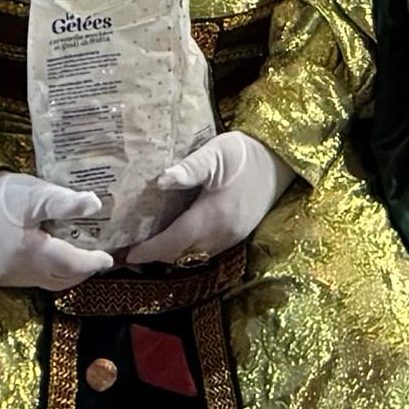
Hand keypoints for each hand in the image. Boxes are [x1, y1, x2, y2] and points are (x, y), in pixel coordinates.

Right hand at [0, 170, 112, 292]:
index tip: (109, 257)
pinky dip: (48, 272)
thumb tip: (96, 204)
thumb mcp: (33, 193)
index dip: (93, 262)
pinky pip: (31, 280)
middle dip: (82, 271)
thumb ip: (65, 202)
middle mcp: (21, 272)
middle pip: (62, 279)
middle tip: (98, 258)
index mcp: (32, 253)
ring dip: (66, 274)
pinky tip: (52, 257)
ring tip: (80, 257)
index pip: (73, 265)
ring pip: (47, 282)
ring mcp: (8, 277)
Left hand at [126, 129, 287, 268]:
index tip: (127, 254)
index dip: (150, 250)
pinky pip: (207, 251)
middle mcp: (223, 233)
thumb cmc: (245, 153)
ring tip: (150, 247)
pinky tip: (177, 239)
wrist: (280, 160)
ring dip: (172, 254)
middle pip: (182, 254)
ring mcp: (232, 237)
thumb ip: (189, 168)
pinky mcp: (238, 235)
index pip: (174, 241)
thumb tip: (160, 181)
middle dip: (156, 255)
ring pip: (194, 256)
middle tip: (131, 253)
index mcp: (214, 215)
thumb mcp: (215, 153)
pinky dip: (188, 250)